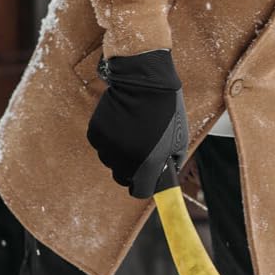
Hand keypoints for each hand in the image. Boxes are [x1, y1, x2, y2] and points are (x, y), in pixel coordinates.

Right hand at [87, 49, 188, 198]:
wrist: (144, 82)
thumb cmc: (166, 110)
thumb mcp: (179, 141)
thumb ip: (172, 163)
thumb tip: (165, 177)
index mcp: (148, 164)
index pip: (139, 191)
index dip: (143, 186)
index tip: (146, 179)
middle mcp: (125, 159)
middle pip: (122, 178)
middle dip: (131, 171)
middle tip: (140, 154)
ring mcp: (109, 146)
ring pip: (110, 161)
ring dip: (119, 154)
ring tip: (132, 133)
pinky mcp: (96, 132)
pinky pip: (101, 145)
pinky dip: (108, 140)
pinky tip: (120, 125)